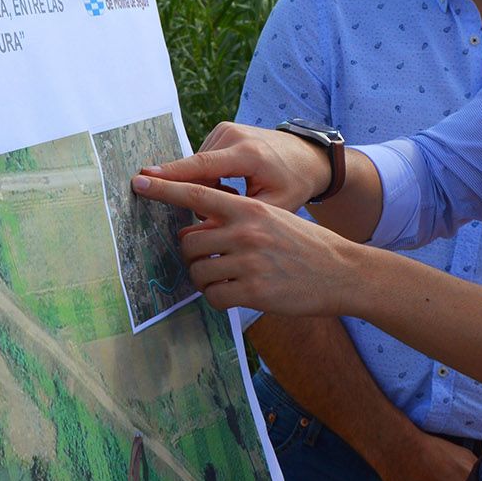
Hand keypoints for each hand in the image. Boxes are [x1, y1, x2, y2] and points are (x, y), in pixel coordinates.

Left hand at [133, 173, 358, 314]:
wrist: (342, 271)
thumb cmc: (304, 244)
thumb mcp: (272, 218)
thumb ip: (236, 219)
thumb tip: (196, 231)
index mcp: (249, 208)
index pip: (196, 194)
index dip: (164, 189)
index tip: (138, 182)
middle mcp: (245, 232)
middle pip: (189, 242)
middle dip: (195, 254)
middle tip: (214, 259)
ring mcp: (248, 262)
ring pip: (198, 272)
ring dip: (206, 279)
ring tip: (228, 278)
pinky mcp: (253, 292)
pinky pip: (213, 296)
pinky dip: (218, 298)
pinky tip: (236, 294)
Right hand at [138, 121, 330, 213]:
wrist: (309, 155)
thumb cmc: (294, 184)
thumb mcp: (274, 206)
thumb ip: (238, 217)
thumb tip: (199, 229)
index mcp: (248, 154)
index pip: (201, 167)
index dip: (170, 176)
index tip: (142, 179)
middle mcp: (233, 135)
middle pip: (196, 171)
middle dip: (201, 194)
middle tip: (226, 205)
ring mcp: (226, 129)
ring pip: (197, 167)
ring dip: (207, 186)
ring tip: (235, 191)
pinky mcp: (222, 129)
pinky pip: (203, 160)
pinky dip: (211, 176)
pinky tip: (233, 182)